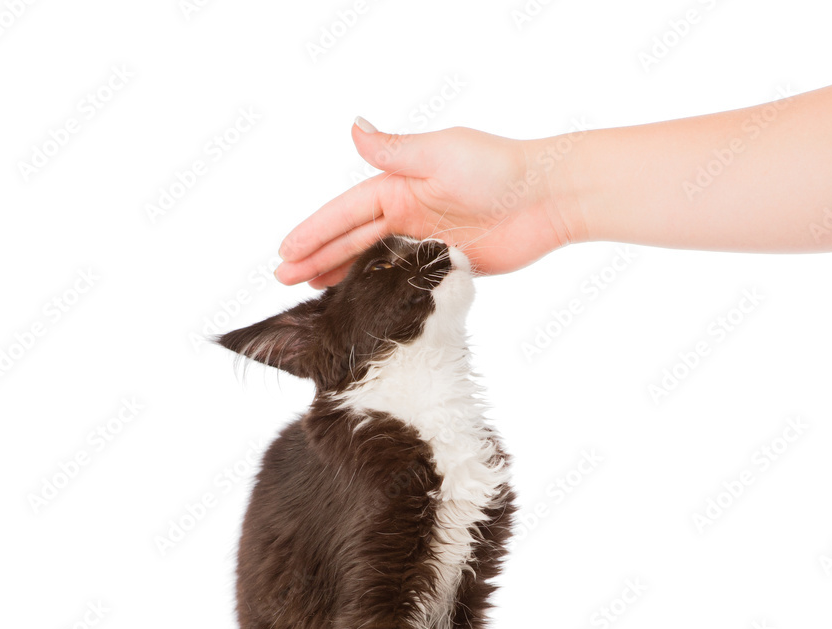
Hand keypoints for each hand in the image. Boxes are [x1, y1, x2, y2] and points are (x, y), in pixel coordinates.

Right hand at [275, 120, 574, 286]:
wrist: (547, 199)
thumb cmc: (498, 169)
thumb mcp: (440, 154)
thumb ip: (395, 150)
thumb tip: (354, 127)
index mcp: (399, 184)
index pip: (346, 212)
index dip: (314, 231)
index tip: (285, 251)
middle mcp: (408, 211)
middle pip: (352, 239)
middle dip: (317, 256)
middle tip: (284, 277)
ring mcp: (426, 239)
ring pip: (374, 259)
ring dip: (342, 272)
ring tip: (311, 288)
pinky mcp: (447, 263)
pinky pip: (404, 277)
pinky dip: (381, 287)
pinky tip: (362, 299)